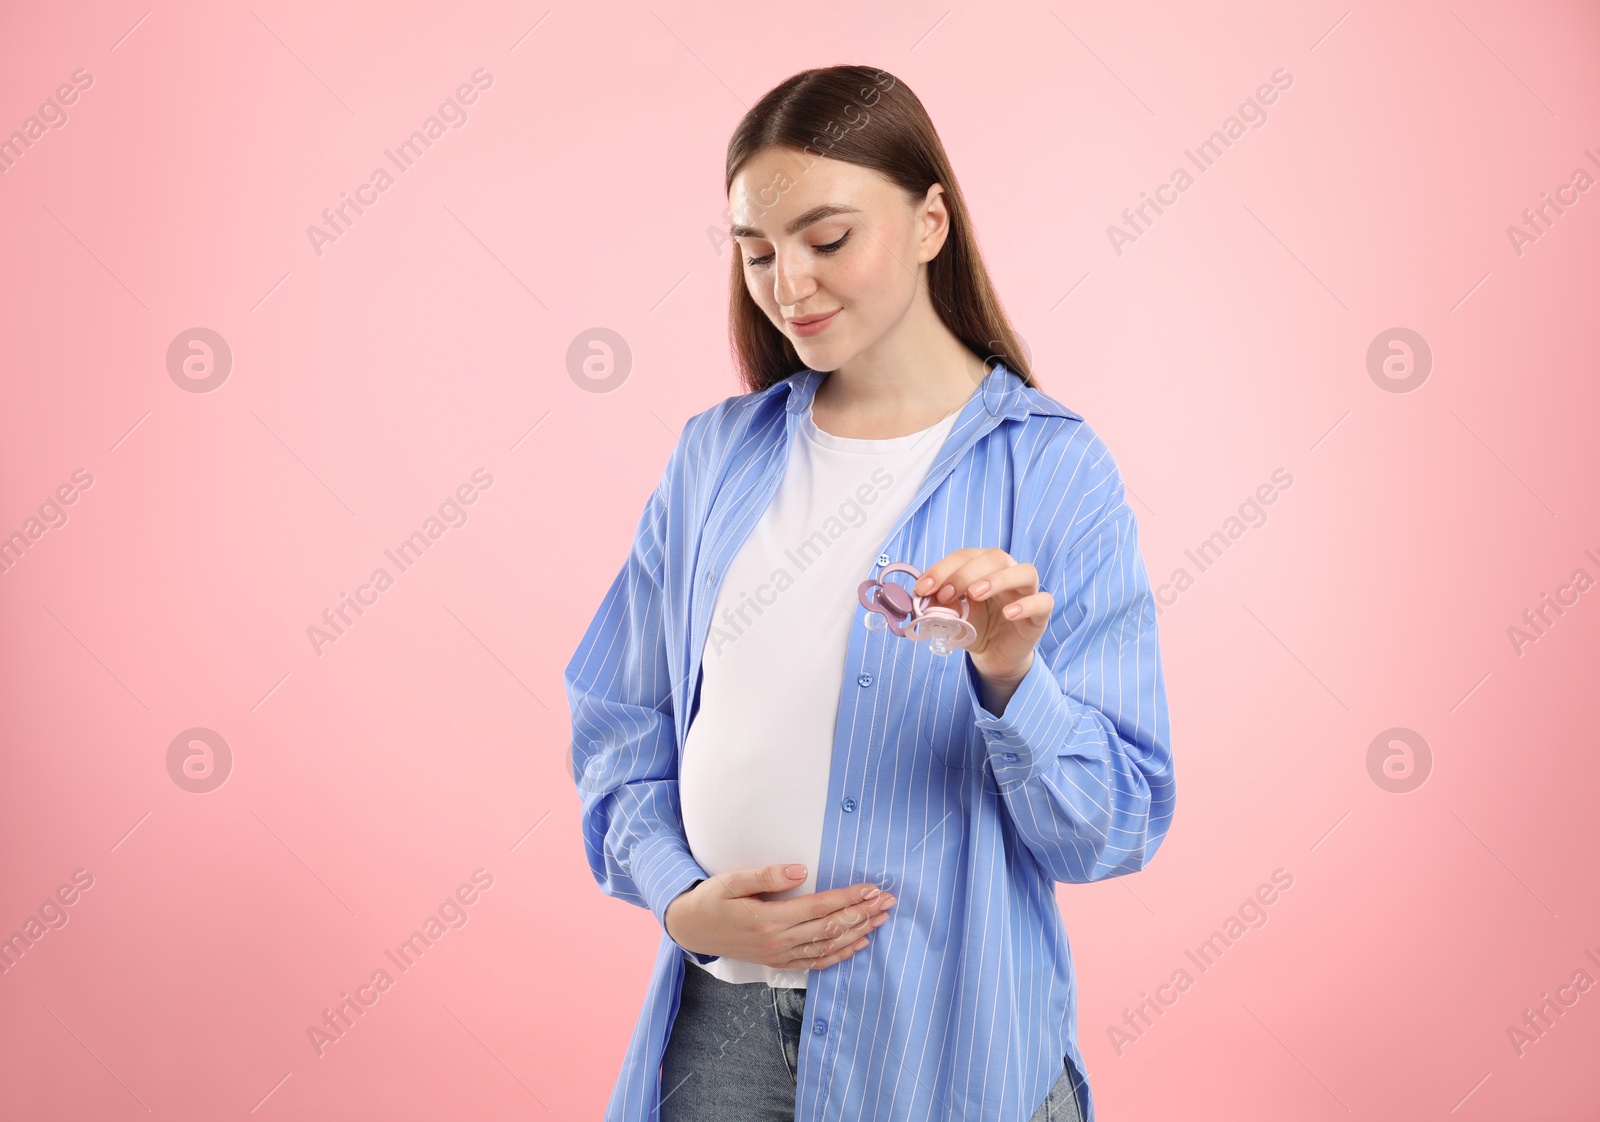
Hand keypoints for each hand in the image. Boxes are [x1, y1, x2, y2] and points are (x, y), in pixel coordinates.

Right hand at [664, 864, 896, 969]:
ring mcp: (779, 955)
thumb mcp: (731, 881)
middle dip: (862, 914)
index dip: (848, 897)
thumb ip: (767, 875)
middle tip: (888, 901)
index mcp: (768, 919)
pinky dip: (840, 954)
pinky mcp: (777, 962)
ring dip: (858, 932)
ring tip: (881, 919)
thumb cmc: (710, 900)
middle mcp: (777, 941)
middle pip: (830, 928)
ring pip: (827, 946)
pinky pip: (815, 962)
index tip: (872, 888)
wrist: (690, 930)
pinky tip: (859, 944)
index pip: (819, 907)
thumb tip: (802, 871)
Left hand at [913, 547, 1050, 689]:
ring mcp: (1027, 593)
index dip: (943, 568)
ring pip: (1025, 572)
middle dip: (966, 573)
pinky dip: (1027, 605)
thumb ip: (939, 604)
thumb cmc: (974, 627)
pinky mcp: (1040, 615)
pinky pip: (1043, 602)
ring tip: (975, 595)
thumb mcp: (951, 615)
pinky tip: (1009, 613)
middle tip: (946, 594)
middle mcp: (1008, 573)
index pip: (966, 556)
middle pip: (995, 557)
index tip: (923, 588)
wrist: (992, 655)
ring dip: (997, 579)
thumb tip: (923, 597)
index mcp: (985, 567)